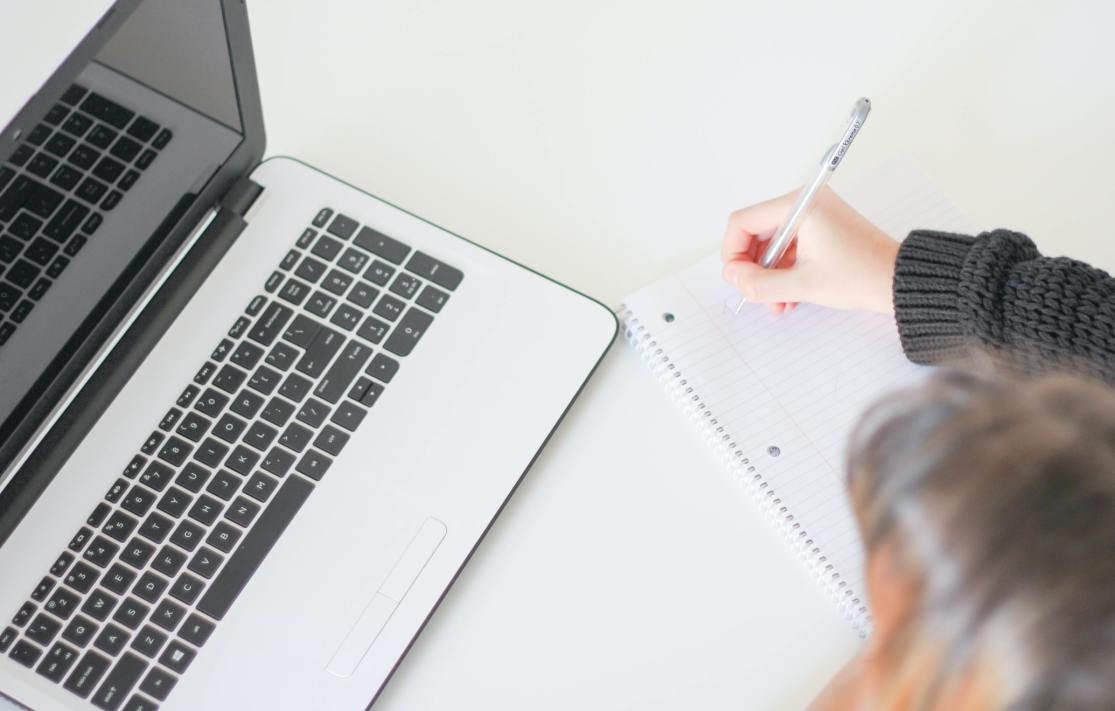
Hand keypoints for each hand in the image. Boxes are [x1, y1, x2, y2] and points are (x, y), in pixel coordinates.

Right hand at [720, 187, 898, 314]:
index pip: (743, 222)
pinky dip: (784, 271)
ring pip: (772, 245)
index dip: (733, 253)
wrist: (900, 282)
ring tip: (776, 302)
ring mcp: (814, 217)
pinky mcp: (821, 230)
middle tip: (756, 293)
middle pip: (756, 233)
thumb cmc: (862, 276)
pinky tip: (788, 297)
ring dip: (769, 275)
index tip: (737, 279)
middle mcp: (805, 204)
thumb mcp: (802, 285)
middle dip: (753, 268)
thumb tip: (733, 277)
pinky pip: (789, 249)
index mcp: (800, 206)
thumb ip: (759, 283)